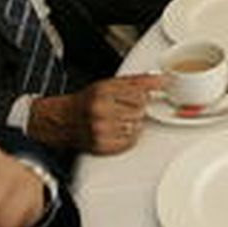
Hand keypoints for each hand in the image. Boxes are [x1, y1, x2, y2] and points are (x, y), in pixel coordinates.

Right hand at [26, 73, 163, 153]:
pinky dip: (127, 137)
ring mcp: (100, 130)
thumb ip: (138, 81)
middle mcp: (100, 110)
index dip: (140, 96)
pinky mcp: (102, 146)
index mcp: (103, 91)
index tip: (135, 96)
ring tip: (117, 119)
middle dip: (136, 109)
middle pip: (140, 111)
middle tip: (122, 108)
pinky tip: (116, 130)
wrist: (65, 120)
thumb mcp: (110, 83)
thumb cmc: (89, 101)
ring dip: (132, 123)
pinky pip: (130, 141)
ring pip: (136, 127)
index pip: (140, 94)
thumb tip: (162, 80)